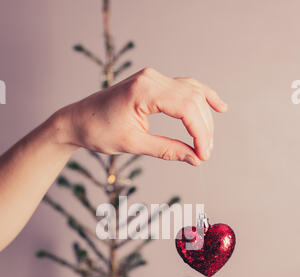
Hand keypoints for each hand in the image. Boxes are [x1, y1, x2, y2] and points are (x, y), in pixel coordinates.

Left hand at [59, 67, 227, 165]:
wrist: (78, 120)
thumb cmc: (99, 131)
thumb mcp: (133, 144)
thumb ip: (167, 150)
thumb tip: (195, 158)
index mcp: (144, 89)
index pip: (186, 107)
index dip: (200, 133)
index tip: (203, 155)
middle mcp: (151, 78)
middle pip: (193, 99)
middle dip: (203, 128)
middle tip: (204, 154)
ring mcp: (153, 78)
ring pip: (192, 93)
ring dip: (203, 117)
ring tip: (207, 142)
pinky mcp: (153, 83)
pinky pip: (184, 88)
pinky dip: (201, 99)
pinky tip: (218, 106)